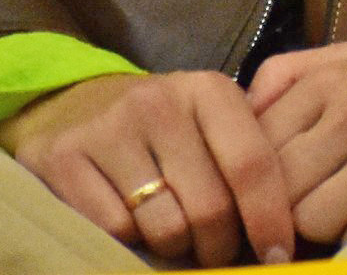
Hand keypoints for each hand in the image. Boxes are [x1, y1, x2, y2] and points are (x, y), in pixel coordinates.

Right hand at [0, 71, 294, 264]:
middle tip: (216, 252)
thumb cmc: (161, 127)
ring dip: (175, 249)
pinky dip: (131, 242)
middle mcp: (160, 103)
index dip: (270, 219)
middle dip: (220, 246)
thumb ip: (246, 160)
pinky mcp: (64, 158)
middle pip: (210, 207)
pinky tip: (133, 227)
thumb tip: (282, 232)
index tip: (278, 255)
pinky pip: (115, 231)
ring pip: (165, 227)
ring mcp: (109, 129)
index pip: (253, 164)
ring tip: (175, 237)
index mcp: (208, 91)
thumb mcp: (209, 124)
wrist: (73, 103)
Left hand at [249, 41, 346, 246]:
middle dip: (290, 203)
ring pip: (307, 216)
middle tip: (316, 202)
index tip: (286, 184)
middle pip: (278, 184)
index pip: (258, 144)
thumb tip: (237, 109)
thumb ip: (289, 74)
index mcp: (334, 77)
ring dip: (321, 225)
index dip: (265, 175)